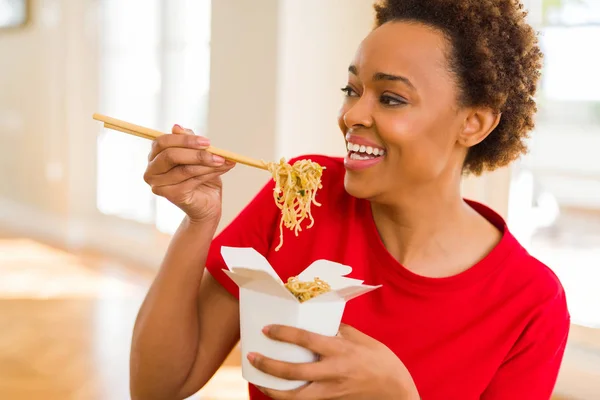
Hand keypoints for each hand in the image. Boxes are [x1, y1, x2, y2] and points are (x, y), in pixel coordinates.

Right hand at [143, 124, 234, 222]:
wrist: (207, 203)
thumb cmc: (200, 176)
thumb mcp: (196, 154)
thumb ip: (187, 141)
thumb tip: (177, 127)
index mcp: (154, 156)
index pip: (162, 142)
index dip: (185, 140)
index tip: (207, 142)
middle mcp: (152, 171)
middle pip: (170, 155)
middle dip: (197, 153)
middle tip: (218, 153)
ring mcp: (159, 185)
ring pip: (185, 169)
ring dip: (208, 164)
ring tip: (224, 161)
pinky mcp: (171, 196)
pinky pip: (192, 181)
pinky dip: (210, 173)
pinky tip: (222, 169)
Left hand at [248, 324, 419, 399]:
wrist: (397, 391)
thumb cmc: (381, 361)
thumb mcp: (361, 339)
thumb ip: (338, 330)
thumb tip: (319, 321)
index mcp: (341, 351)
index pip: (307, 340)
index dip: (285, 333)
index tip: (268, 329)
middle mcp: (333, 373)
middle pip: (294, 372)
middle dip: (269, 365)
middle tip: (252, 356)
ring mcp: (331, 391)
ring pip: (295, 396)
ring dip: (272, 389)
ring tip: (258, 379)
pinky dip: (288, 398)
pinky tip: (277, 390)